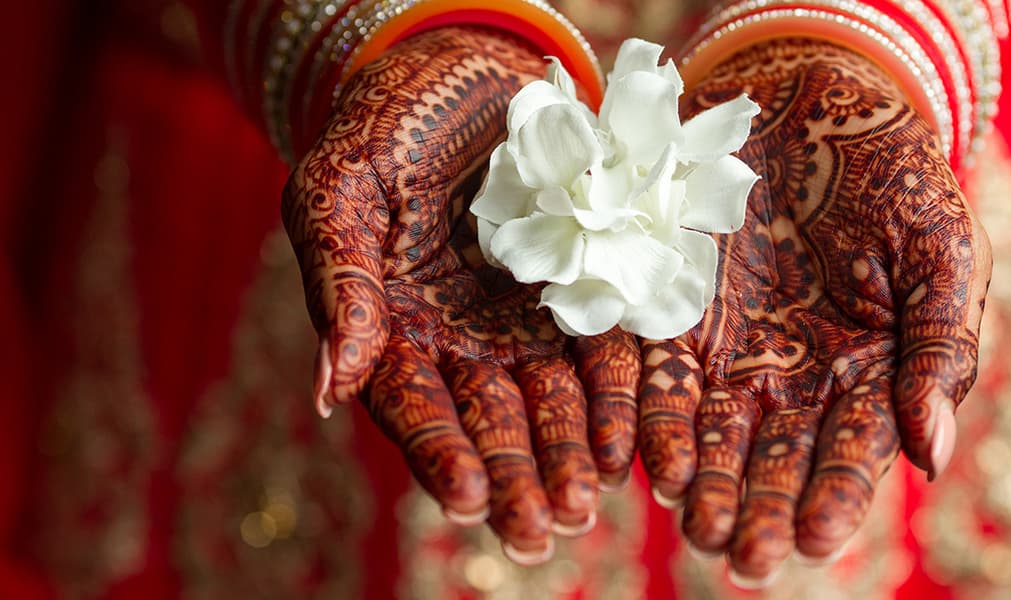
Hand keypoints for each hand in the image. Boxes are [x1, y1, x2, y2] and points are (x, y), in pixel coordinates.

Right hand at [282, 27, 639, 561]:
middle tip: (540, 531)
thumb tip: (329, 390)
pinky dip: (625, 399)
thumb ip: (339, 283)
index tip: (466, 497)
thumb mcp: (342, 189)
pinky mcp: (594, 291)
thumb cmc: (387, 128)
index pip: (417, 407)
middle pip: (493, 423)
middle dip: (516, 478)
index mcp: (399, 332)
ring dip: (572, 456)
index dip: (439, 452)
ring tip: (587, 504)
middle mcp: (469, 344)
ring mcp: (534, 323)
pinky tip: (632, 445)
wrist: (469, 74)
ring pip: (558, 402)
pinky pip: (615, 352)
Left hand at [637, 39, 991, 581]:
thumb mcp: (944, 254)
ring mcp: (732, 352)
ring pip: (712, 433)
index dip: (835, 499)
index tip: (812, 538)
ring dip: (702, 481)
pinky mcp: (675, 316)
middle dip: (757, 508)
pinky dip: (656, 419)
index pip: (852, 455)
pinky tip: (653, 459)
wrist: (818, 102)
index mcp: (867, 378)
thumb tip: (934, 453)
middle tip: (740, 556)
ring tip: (694, 523)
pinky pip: (661, 377)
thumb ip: (941, 350)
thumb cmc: (897, 180)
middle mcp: (795, 380)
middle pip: (773, 460)